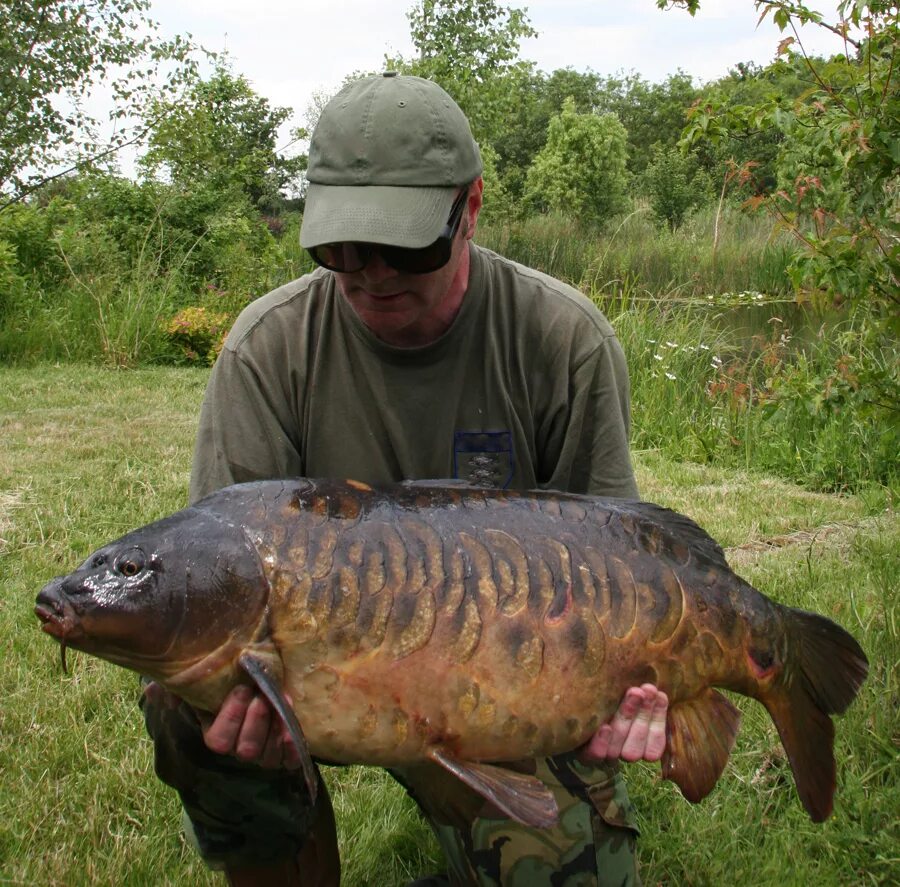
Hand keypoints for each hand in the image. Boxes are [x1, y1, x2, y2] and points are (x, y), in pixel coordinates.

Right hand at [143, 681, 301, 769]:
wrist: (264, 685)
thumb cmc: (230, 683)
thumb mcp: (204, 681)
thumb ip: (181, 685)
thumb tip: (153, 690)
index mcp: (218, 733)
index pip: (218, 740)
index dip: (230, 718)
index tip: (241, 689)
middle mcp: (239, 748)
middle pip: (245, 749)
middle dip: (254, 722)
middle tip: (260, 695)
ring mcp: (263, 753)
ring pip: (266, 756)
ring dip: (275, 729)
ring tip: (282, 700)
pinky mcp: (284, 753)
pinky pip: (288, 762)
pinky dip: (292, 749)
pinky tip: (293, 731)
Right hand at [580, 683, 667, 763]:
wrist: (618, 697)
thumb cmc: (590, 692)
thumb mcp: (583, 691)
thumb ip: (579, 686)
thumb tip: (565, 661)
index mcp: (585, 746)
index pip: (593, 753)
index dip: (599, 743)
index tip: (603, 725)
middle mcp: (607, 753)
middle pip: (619, 746)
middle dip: (628, 717)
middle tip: (635, 691)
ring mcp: (628, 752)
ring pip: (639, 746)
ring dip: (646, 716)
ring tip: (650, 690)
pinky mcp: (649, 748)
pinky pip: (656, 744)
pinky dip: (659, 719)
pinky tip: (661, 697)